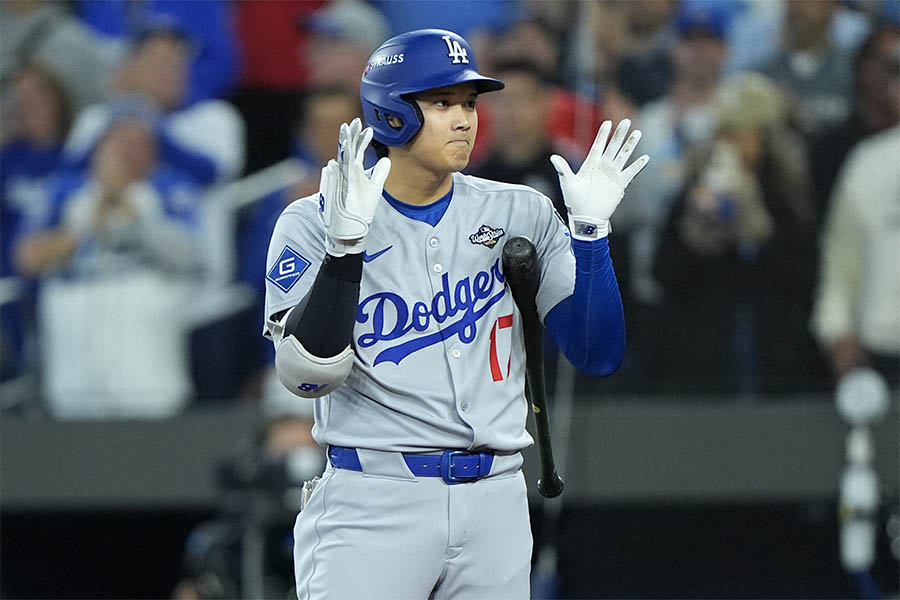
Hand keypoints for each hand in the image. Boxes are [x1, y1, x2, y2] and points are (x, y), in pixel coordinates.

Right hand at [320, 118, 390, 255]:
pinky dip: (338, 167)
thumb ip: (379, 173)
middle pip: (347, 151)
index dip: (362, 140)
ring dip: (343, 146)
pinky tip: (339, 156)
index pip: (357, 151)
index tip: (368, 128)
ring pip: (341, 160)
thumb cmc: (360, 209)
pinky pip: (337, 177)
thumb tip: (386, 159)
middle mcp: (345, 174)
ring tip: (346, 132)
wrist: (351, 229)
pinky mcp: (337, 192)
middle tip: (354, 122)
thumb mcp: (375, 188)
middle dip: (350, 137)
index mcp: (353, 172)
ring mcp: (340, 182)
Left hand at [550, 119, 648, 239]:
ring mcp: (612, 175)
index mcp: (590, 165)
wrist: (586, 218)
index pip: (598, 145)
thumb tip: (553, 157)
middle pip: (613, 147)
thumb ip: (563, 169)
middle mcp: (603, 167)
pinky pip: (631, 173)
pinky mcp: (620, 185)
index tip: (608, 122)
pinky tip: (645, 158)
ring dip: (630, 145)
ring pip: (623, 156)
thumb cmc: (575, 201)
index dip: (603, 134)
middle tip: (627, 121)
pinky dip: (638, 166)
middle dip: (619, 134)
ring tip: (637, 133)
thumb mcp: (568, 183)